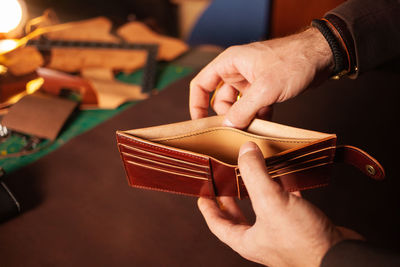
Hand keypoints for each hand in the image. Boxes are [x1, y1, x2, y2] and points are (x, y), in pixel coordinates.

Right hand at [190, 27, 333, 127]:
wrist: (322, 56)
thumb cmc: (294, 61)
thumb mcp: (265, 88)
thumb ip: (243, 109)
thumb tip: (227, 126)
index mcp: (230, 63)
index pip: (202, 84)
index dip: (197, 104)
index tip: (200, 123)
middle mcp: (237, 71)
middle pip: (220, 99)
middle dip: (227, 116)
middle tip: (235, 131)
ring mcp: (251, 80)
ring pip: (238, 106)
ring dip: (244, 118)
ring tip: (253, 128)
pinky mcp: (264, 88)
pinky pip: (253, 107)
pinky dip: (257, 116)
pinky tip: (266, 123)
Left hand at [198, 142, 361, 266]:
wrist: (341, 257)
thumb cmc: (304, 241)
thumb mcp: (271, 203)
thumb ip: (255, 174)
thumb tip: (245, 150)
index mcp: (247, 240)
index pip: (218, 224)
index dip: (208, 208)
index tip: (202, 194)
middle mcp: (262, 239)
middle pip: (238, 217)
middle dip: (230, 198)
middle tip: (225, 180)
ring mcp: (282, 233)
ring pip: (263, 208)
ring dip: (257, 190)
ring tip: (253, 172)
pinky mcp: (301, 226)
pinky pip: (287, 204)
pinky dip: (284, 189)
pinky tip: (286, 174)